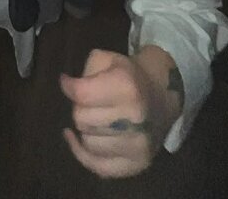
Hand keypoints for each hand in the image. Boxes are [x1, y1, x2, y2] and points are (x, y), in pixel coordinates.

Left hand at [59, 47, 181, 177]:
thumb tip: (66, 87)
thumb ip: (85, 71)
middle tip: (91, 102)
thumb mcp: (107, 59)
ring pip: (87, 143)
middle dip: (81, 108)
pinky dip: (84, 154)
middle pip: (81, 120)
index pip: (81, 95)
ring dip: (86, 130)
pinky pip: (99, 167)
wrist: (161, 95)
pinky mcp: (138, 164)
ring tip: (97, 118)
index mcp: (126, 87)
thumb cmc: (128, 74)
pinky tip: (78, 140)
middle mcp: (134, 119)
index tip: (67, 82)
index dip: (69, 87)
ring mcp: (138, 145)